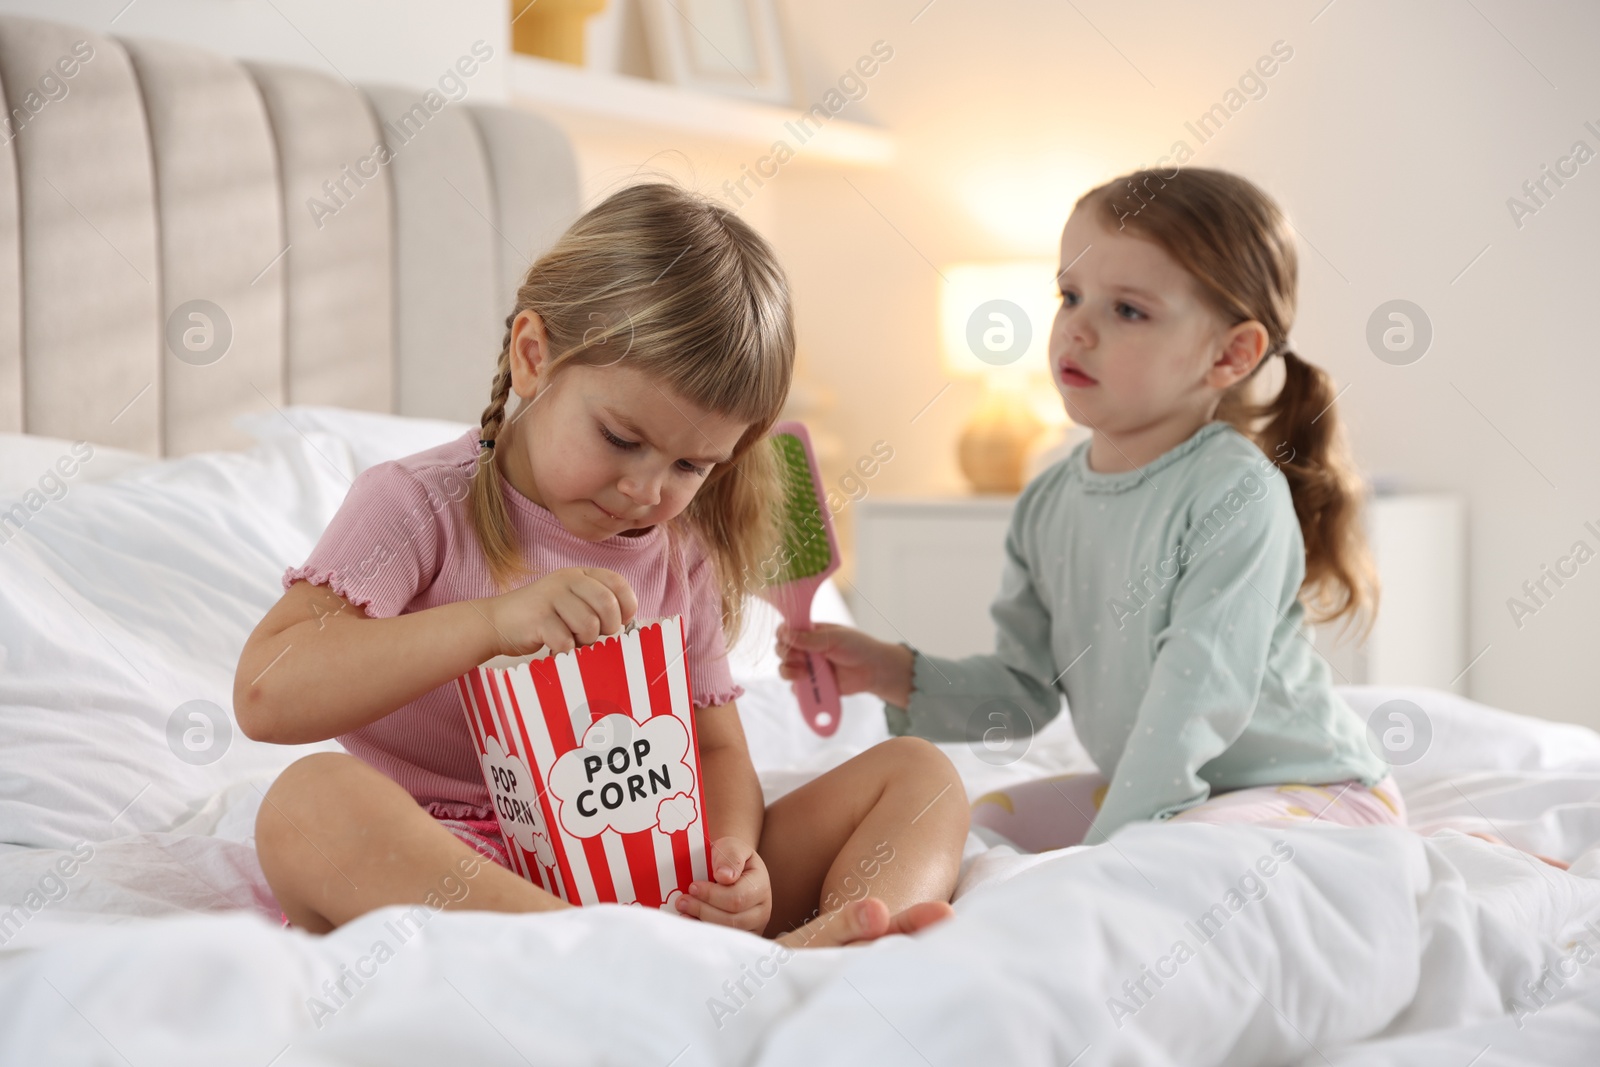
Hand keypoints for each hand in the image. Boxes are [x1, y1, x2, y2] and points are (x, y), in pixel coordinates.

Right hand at [483, 567, 637, 656]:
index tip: (618, 622)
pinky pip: (566, 641)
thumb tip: (625, 624)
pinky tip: (554, 647)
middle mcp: (567, 580)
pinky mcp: (537, 618)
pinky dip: (564, 651)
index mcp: (580, 575)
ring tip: (570, 640)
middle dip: (607, 628)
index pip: (617, 583)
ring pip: (589, 625)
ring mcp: (551, 597)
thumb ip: (596, 605)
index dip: (626, 606)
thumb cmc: (542, 618)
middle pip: (607, 605)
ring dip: (584, 641)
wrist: (497, 622)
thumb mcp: (571, 602)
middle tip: (592, 635)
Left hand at [674, 836, 771, 934]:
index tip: (692, 886)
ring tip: (683, 909)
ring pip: (727, 934)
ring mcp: (753, 927)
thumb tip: (725, 876)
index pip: (737, 898)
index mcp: (761, 886)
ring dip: (701, 922)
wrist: (730, 868)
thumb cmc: (729, 857)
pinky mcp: (740, 937)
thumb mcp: (732, 847)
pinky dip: (704, 932)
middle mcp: (761, 910)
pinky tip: (690, 922)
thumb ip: (731, 857)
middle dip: (703, 910)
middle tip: (682, 901)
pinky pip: (723, 941)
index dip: (712, 895)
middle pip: (733, 920)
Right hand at [776, 622, 913, 705]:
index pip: (785, 632)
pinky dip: (799, 689)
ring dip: (790, 672)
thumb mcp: (834, 638)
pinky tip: (811, 683)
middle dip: (787, 654)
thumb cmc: (857, 647)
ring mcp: (807, 668)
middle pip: (781, 651)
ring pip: (784, 670)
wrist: (873, 670)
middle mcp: (805, 650)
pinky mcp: (812, 686)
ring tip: (806, 673)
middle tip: (802, 658)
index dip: (783, 635)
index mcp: (809, 633)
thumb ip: (809, 638)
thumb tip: (784, 633)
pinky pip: (796, 690)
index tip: (787, 639)